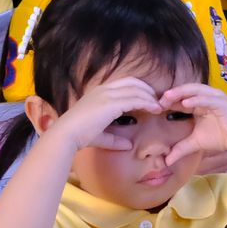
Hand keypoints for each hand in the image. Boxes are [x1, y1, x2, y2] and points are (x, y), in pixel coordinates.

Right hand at [47, 76, 161, 152]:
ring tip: (160, 106)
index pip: (124, 83)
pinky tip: (155, 109)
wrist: (67, 135)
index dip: (139, 89)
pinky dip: (148, 103)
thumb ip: (114, 139)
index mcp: (99, 92)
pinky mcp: (111, 102)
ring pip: (137, 89)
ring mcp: (107, 94)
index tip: (150, 99)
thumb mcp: (101, 136)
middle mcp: (104, 89)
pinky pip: (136, 99)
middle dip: (148, 90)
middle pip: (133, 82)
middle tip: (158, 101)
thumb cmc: (79, 136)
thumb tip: (129, 146)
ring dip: (151, 97)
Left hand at [162, 82, 226, 162]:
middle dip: (172, 94)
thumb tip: (166, 161)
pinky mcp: (223, 103)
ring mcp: (215, 99)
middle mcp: (206, 98)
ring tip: (168, 97)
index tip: (154, 107)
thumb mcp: (196, 142)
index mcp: (199, 104)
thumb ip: (181, 148)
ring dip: (181, 93)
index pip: (181, 98)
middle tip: (158, 100)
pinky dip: (197, 100)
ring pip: (196, 91)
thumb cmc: (221, 138)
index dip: (168, 101)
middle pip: (186, 91)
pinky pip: (208, 99)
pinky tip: (185, 104)